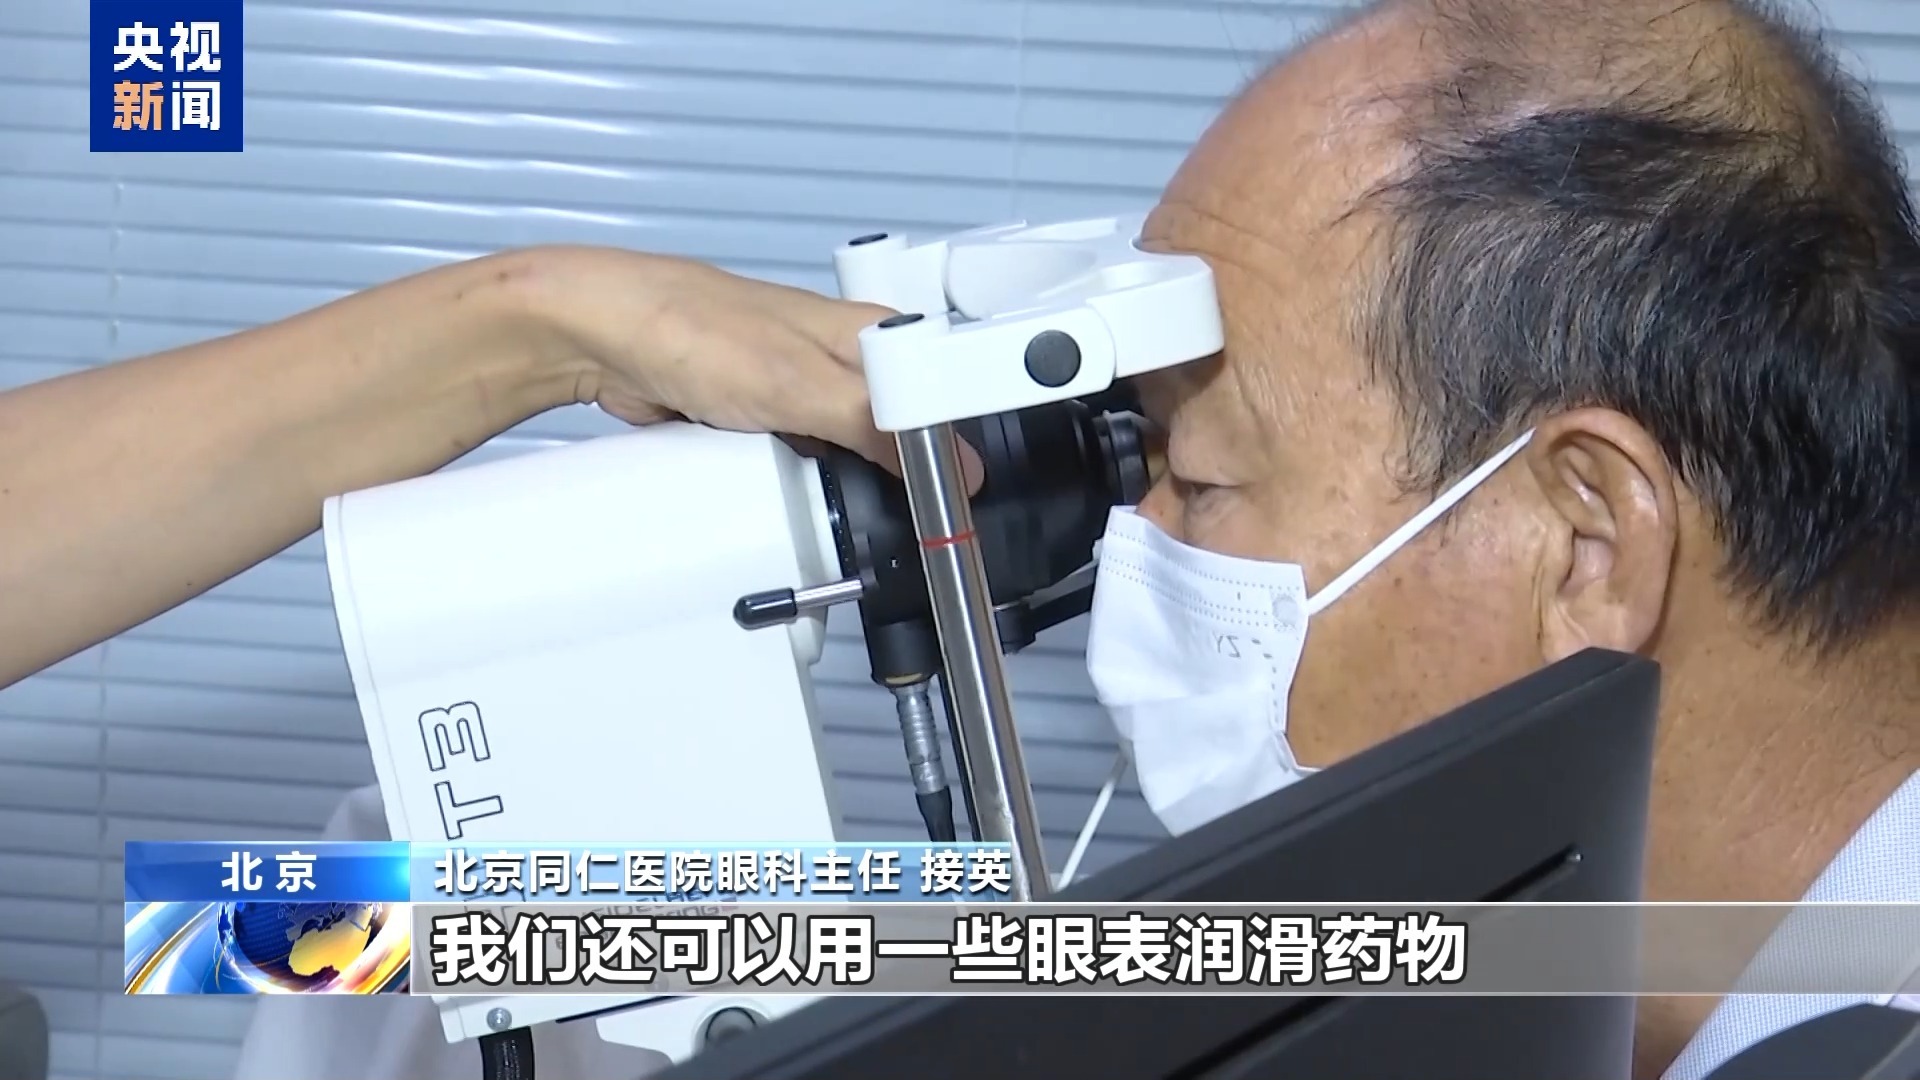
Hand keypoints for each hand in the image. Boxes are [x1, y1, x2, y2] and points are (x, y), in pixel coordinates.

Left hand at [519, 245, 980, 483]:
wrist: (607, 338)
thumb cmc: (695, 328)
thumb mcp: (805, 386)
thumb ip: (879, 425)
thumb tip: (951, 462)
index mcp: (870, 333)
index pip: (937, 397)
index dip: (945, 453)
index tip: (945, 501)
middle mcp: (839, 359)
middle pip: (894, 434)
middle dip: (886, 477)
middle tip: (880, 511)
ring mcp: (798, 392)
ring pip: (842, 456)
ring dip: (832, 483)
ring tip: (823, 499)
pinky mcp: (761, 420)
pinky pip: (794, 467)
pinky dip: (788, 484)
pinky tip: (781, 491)